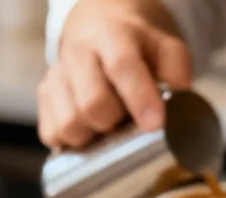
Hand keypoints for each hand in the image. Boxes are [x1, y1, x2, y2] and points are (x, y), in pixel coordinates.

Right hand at [38, 0, 193, 148]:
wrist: (97, 28)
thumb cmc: (135, 46)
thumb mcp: (164, 46)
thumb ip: (177, 67)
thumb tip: (180, 94)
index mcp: (112, 37)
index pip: (122, 66)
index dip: (139, 98)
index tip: (155, 123)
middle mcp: (78, 55)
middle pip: (92, 104)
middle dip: (116, 123)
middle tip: (129, 122)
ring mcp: (57, 77)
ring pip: (69, 124)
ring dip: (93, 136)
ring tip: (109, 126)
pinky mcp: (44, 98)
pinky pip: (52, 133)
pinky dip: (72, 141)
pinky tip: (90, 131)